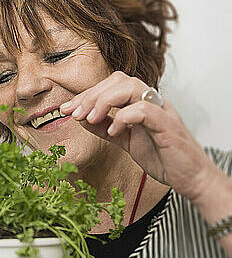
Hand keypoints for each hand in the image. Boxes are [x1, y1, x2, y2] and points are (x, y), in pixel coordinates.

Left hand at [59, 71, 218, 200]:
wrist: (190, 178)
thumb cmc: (163, 157)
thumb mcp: (125, 141)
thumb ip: (105, 128)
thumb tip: (82, 119)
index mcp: (141, 103)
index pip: (111, 85)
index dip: (86, 95)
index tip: (67, 108)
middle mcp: (152, 102)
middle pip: (119, 79)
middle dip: (91, 95)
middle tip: (74, 113)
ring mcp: (161, 111)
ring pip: (132, 87)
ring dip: (104, 101)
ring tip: (90, 119)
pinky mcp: (168, 126)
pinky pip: (145, 110)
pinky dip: (124, 117)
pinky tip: (114, 132)